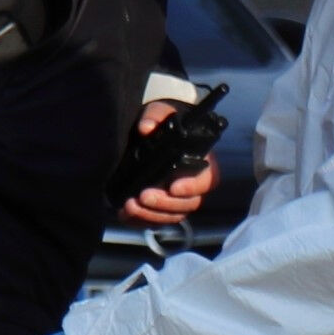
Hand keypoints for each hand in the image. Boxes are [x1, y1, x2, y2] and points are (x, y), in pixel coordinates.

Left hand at [120, 98, 217, 226]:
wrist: (150, 134)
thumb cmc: (162, 122)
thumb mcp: (160, 112)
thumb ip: (155, 116)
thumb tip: (146, 127)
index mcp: (201, 162)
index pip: (208, 179)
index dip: (193, 186)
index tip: (173, 187)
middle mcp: (193, 184)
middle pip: (189, 203)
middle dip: (165, 204)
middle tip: (144, 196)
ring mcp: (178, 199)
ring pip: (173, 216)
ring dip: (151, 215)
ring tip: (130, 206)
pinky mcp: (162, 209)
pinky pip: (157, 222)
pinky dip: (141, 221)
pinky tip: (125, 215)